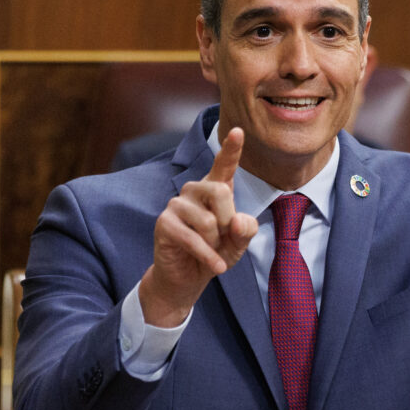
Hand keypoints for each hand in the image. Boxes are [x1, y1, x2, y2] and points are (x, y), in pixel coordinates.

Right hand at [139, 128, 258, 326]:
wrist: (187, 278)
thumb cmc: (214, 253)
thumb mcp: (238, 243)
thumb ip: (245, 230)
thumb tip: (237, 220)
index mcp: (214, 189)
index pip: (223, 165)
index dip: (231, 148)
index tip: (239, 131)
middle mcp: (194, 190)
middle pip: (220, 192)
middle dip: (228, 222)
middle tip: (223, 239)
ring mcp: (176, 205)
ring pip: (208, 220)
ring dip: (216, 243)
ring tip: (211, 250)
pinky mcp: (164, 223)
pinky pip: (193, 238)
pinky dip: (208, 256)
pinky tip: (216, 267)